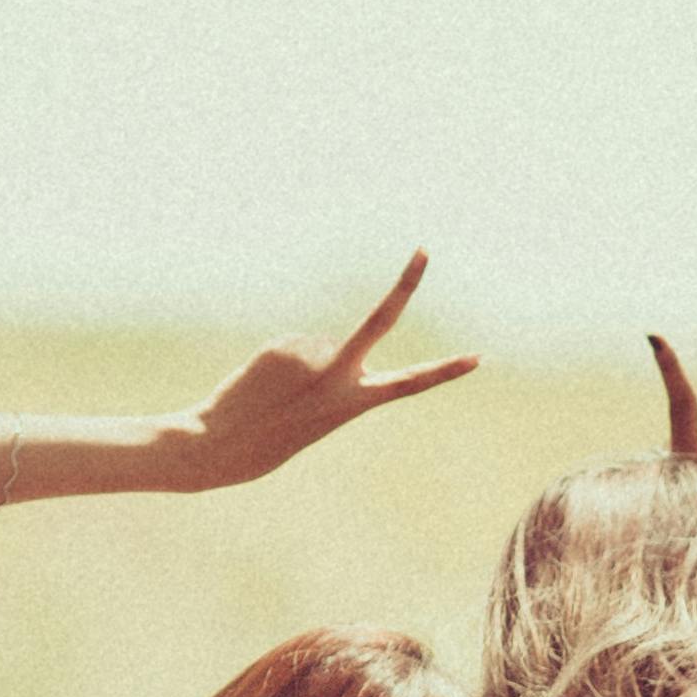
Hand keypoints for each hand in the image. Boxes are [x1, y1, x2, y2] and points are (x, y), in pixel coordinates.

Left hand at [183, 253, 479, 490]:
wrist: (219, 445)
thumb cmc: (270, 440)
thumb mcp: (316, 415)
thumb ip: (335, 381)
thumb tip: (329, 347)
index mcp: (353, 404)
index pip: (409, 384)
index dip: (444, 371)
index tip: (476, 358)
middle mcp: (338, 376)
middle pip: (379, 322)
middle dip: (405, 285)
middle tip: (424, 250)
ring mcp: (312, 356)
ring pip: (320, 346)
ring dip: (302, 365)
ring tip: (278, 397)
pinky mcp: (285, 345)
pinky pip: (294, 345)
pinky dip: (281, 362)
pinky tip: (264, 386)